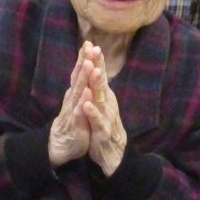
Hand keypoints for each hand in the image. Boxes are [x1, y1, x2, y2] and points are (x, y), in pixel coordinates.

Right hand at [48, 45, 95, 167]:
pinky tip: (88, 93)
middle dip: (84, 61)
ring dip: (84, 77)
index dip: (84, 58)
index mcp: (75, 93)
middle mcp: (72, 98)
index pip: (79, 72)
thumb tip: (83, 70)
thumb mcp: (77, 102)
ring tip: (89, 64)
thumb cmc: (73, 122)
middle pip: (78, 76)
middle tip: (88, 46)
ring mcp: (72, 109)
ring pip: (79, 91)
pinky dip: (83, 101)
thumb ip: (80, 87)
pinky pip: (79, 111)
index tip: (89, 42)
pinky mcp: (74, 123)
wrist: (61, 145)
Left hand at [79, 44, 126, 175]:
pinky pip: (97, 121)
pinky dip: (92, 112)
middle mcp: (107, 104)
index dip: (96, 60)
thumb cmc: (104, 128)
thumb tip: (95, 69)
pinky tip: (86, 104)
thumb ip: (98, 89)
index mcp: (105, 97)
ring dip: (97, 85)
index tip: (90, 43)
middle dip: (97, 66)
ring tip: (94, 71)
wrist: (113, 155)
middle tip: (94, 50)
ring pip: (101, 99)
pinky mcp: (103, 132)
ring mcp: (106, 117)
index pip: (100, 75)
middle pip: (102, 82)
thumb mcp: (101, 106)